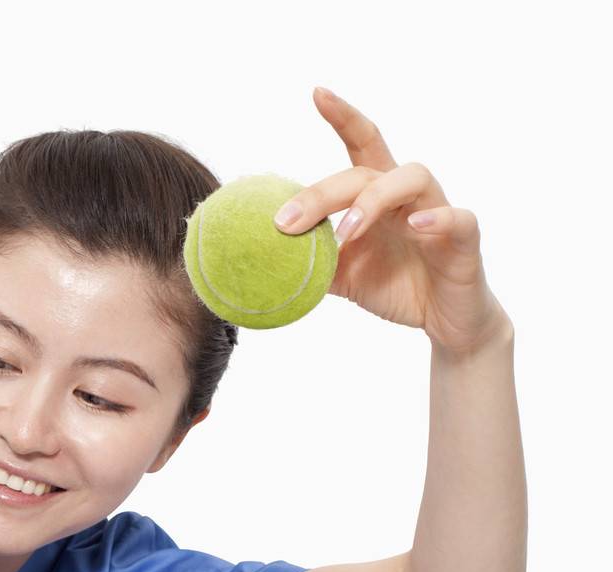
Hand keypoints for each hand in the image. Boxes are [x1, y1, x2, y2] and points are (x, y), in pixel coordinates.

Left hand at [274, 86, 510, 355]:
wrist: (443, 321)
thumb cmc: (395, 287)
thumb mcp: (344, 278)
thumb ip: (311, 264)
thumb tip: (264, 260)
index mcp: (378, 197)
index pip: (361, 145)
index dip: (343, 117)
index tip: (317, 93)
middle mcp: (407, 195)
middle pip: (366, 171)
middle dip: (323, 193)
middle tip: (286, 222)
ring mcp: (438, 210)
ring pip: (411, 177)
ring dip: (371, 202)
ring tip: (344, 233)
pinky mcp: (465, 238)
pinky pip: (458, 217)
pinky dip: (437, 218)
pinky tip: (416, 226)